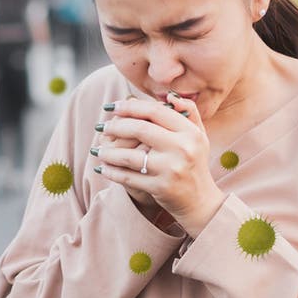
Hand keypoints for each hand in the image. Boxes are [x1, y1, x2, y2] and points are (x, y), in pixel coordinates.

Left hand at [91, 93, 224, 235]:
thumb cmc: (194, 163)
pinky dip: (112, 172)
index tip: (112, 106)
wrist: (200, 201)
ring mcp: (170, 169)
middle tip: (102, 127)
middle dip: (115, 126)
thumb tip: (170, 96)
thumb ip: (189, 112)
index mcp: (190, 132)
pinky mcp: (160, 187)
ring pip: (129, 156)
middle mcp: (182, 148)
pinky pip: (128, 177)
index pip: (155, 111)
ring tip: (97, 150)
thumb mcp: (199, 136)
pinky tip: (103, 168)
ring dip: (108, 152)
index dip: (130, 106)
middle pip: (140, 129)